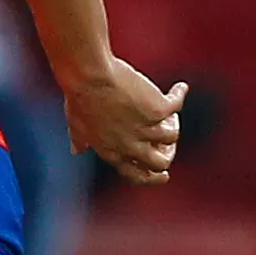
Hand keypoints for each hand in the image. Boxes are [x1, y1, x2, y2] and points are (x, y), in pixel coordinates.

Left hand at [63, 58, 186, 184]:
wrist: (89, 77)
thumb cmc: (80, 97)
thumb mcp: (76, 124)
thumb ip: (80, 140)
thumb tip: (77, 150)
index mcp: (111, 152)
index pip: (135, 174)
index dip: (151, 177)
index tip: (163, 175)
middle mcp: (130, 145)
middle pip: (160, 162)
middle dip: (168, 156)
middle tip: (170, 147)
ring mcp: (145, 129)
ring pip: (171, 136)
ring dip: (172, 124)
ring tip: (168, 112)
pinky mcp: (157, 110)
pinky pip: (176, 106)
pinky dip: (178, 95)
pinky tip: (179, 89)